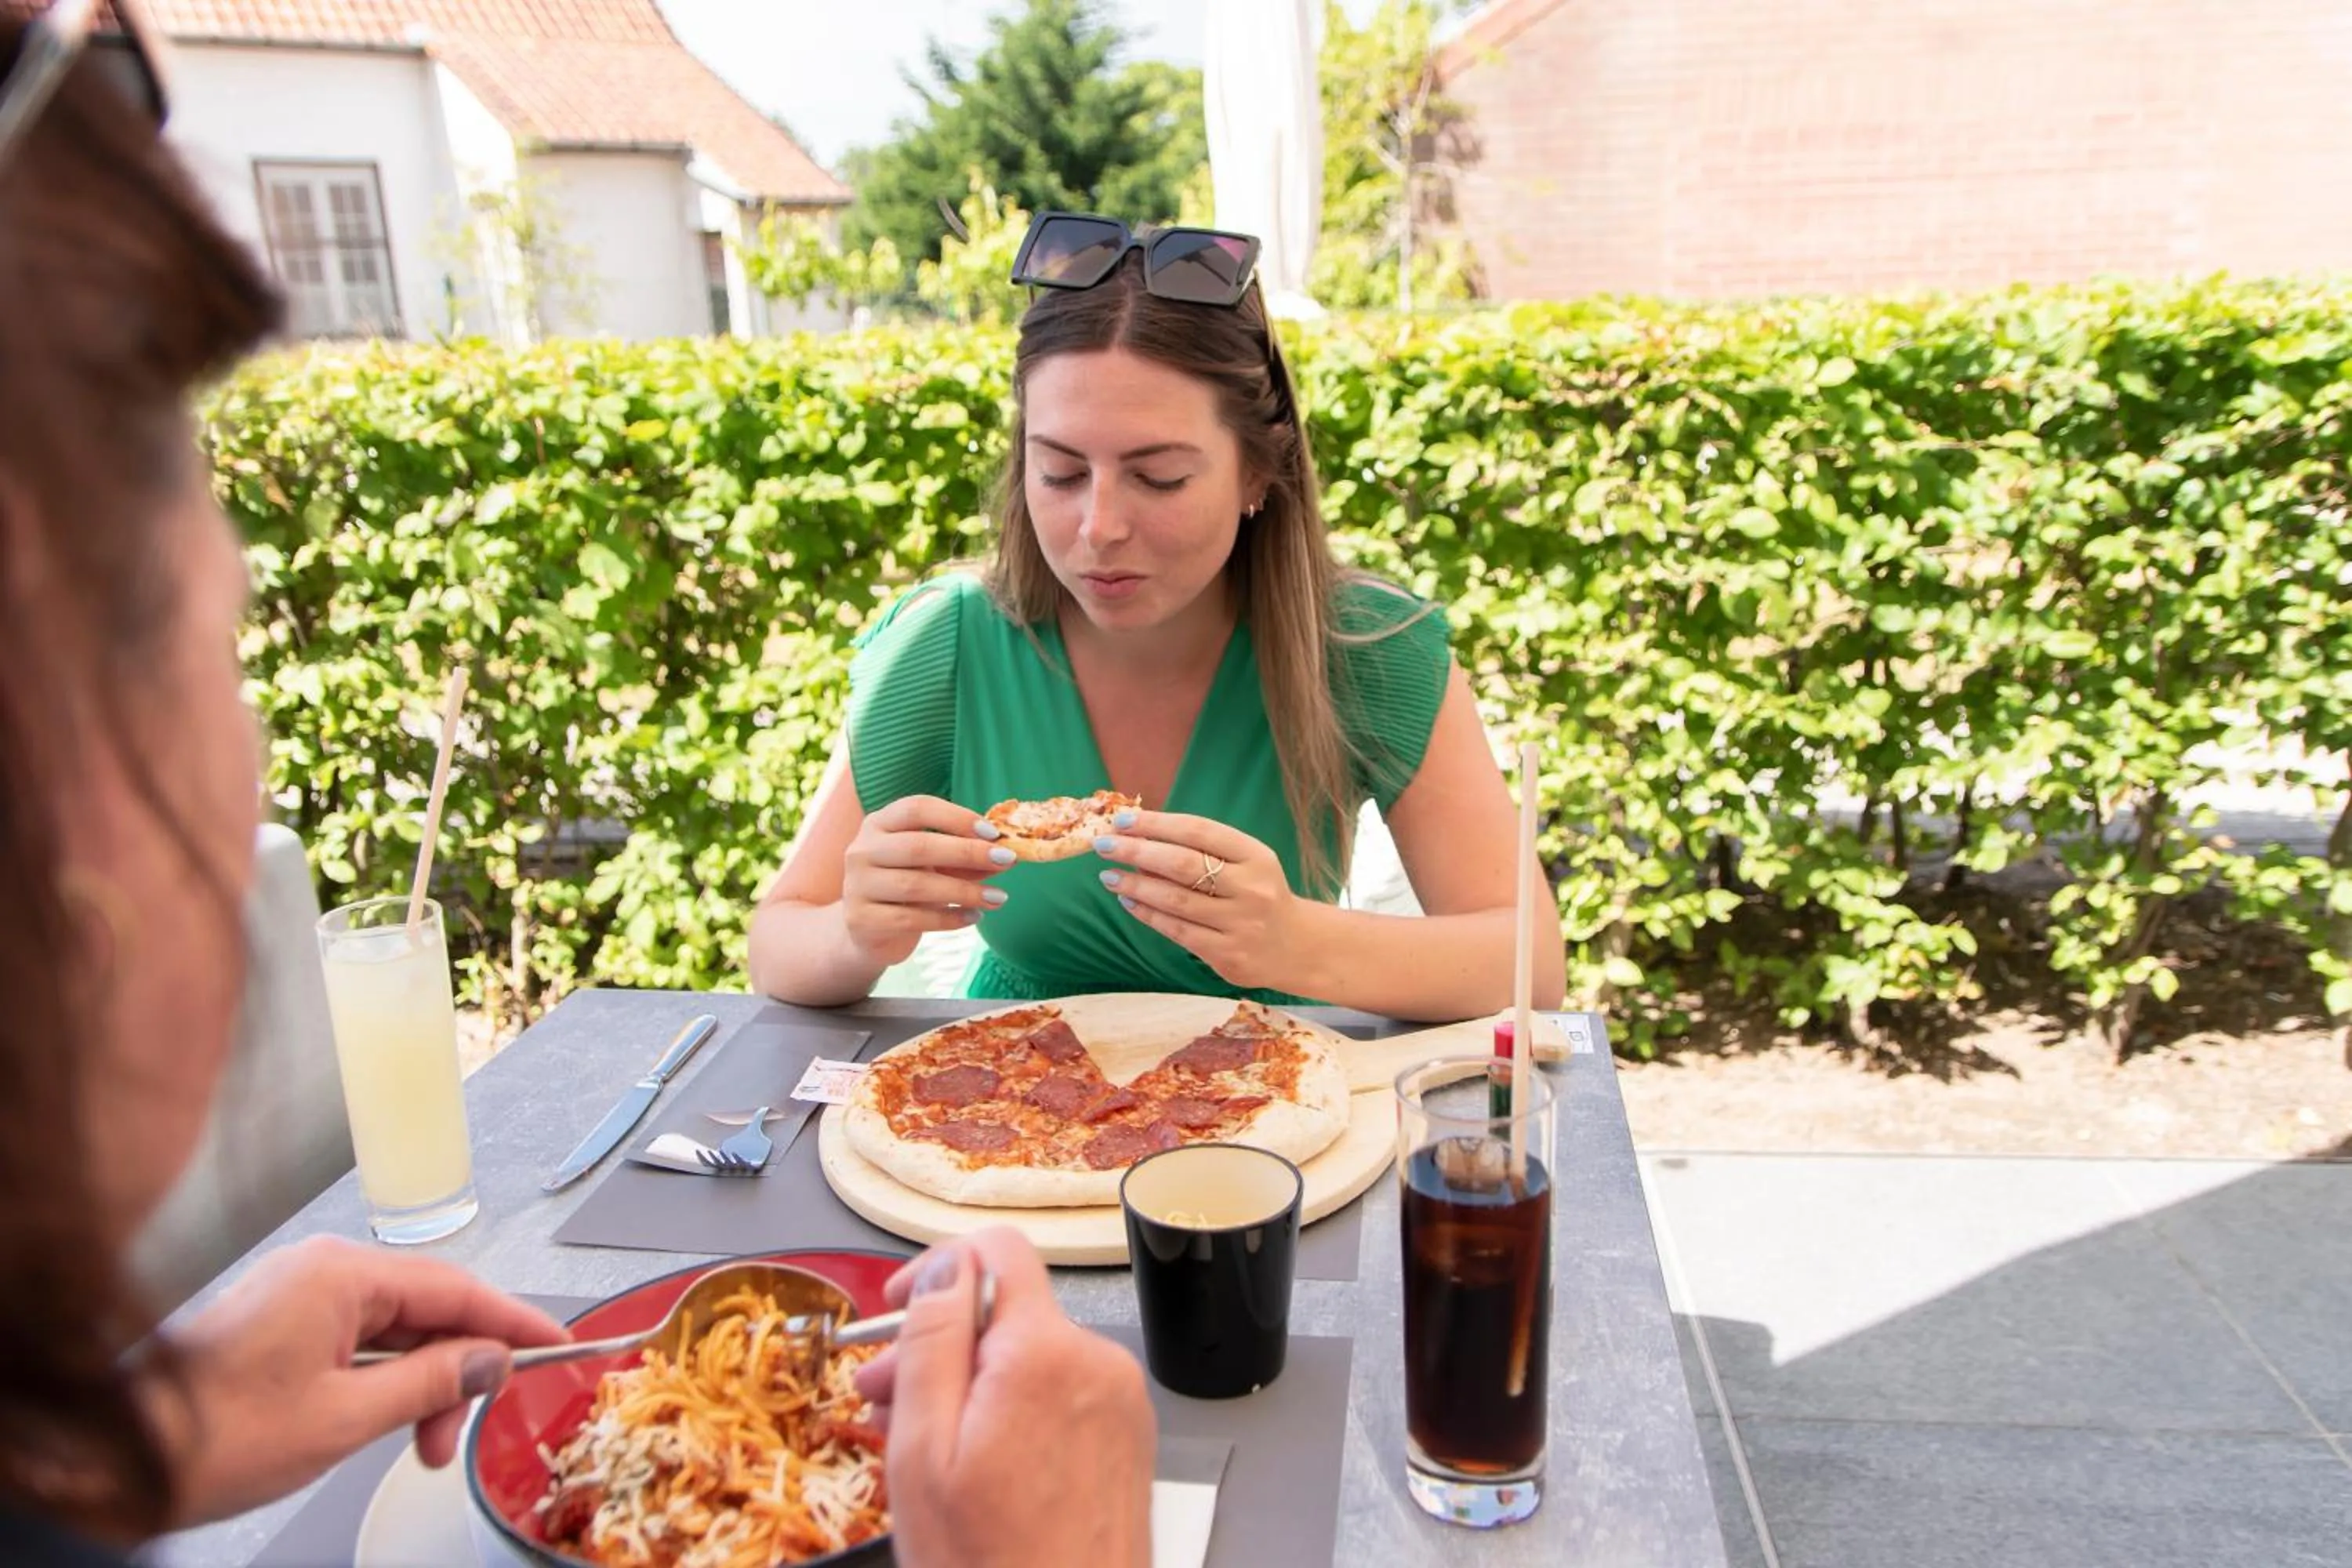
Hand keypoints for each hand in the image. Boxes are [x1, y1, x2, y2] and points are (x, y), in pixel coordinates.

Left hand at [141, 1236, 569, 1526]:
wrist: (116, 1454)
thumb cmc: (210, 1435)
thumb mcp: (343, 1418)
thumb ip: (430, 1383)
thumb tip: (488, 1361)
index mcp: (339, 1276)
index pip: (456, 1288)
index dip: (512, 1321)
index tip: (555, 1343)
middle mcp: (320, 1271)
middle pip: (428, 1308)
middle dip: (457, 1371)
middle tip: (465, 1427)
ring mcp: (297, 1294)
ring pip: (395, 1330)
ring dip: (419, 1385)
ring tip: (419, 1445)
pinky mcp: (281, 1323)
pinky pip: (358, 1340)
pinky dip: (383, 1380)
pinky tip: (386, 1421)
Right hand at [840, 795, 1014, 966]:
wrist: (867, 931)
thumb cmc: (907, 889)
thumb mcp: (935, 867)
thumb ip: (965, 859)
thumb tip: (1008, 856)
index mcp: (879, 823)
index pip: (916, 808)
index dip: (956, 817)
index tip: (993, 833)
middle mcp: (862, 850)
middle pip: (918, 846)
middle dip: (968, 852)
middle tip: (1006, 860)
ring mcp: (857, 885)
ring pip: (916, 885)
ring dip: (964, 891)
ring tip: (998, 898)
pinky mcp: (861, 919)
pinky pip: (910, 919)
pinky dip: (948, 919)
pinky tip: (973, 917)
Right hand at [853, 1229, 1153, 1567]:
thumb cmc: (993, 1567)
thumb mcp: (926, 1453)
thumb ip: (934, 1342)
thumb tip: (944, 1266)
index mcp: (1045, 1355)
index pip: (997, 1251)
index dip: (937, 1270)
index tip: (899, 1307)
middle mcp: (1096, 1365)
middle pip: (1008, 1312)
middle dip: (940, 1342)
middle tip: (880, 1392)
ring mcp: (1119, 1404)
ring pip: (1030, 1358)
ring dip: (970, 1383)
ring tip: (920, 1442)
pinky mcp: (1126, 1439)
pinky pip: (1059, 1396)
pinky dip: (1010, 1411)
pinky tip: (972, 1463)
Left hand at [1092, 809, 1303, 991]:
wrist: (1297, 946)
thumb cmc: (1260, 894)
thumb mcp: (1247, 863)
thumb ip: (1204, 850)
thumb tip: (1141, 837)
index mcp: (1257, 856)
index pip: (1198, 831)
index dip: (1156, 824)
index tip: (1122, 820)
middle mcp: (1252, 888)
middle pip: (1183, 864)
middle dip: (1136, 852)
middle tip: (1103, 845)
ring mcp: (1241, 924)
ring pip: (1175, 900)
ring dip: (1135, 886)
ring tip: (1109, 875)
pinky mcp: (1227, 955)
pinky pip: (1178, 930)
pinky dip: (1148, 914)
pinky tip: (1129, 902)